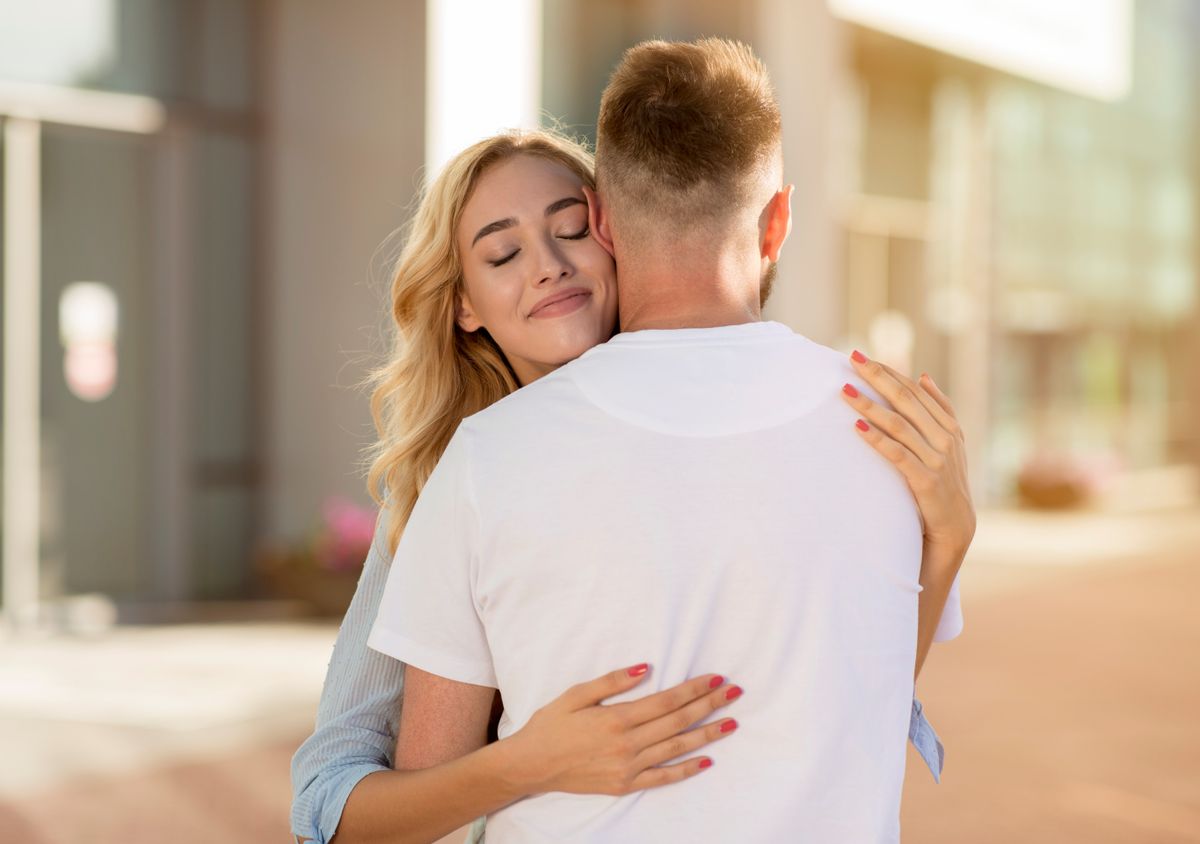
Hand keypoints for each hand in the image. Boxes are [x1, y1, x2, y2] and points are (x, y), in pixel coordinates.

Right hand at [502, 665, 741, 795]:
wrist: (531, 765)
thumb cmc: (551, 724)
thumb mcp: (576, 694)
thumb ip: (612, 681)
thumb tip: (646, 668)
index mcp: (617, 718)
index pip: (666, 701)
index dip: (694, 689)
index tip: (716, 678)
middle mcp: (628, 744)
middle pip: (678, 721)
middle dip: (709, 705)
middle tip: (734, 693)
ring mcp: (628, 767)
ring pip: (677, 748)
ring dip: (707, 734)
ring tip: (731, 723)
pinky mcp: (625, 784)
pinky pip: (663, 777)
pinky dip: (687, 769)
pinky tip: (707, 760)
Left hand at [840, 350, 975, 556]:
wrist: (956, 527)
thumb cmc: (944, 482)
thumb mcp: (948, 444)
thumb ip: (939, 409)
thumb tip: (923, 376)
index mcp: (949, 426)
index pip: (914, 390)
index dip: (888, 371)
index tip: (862, 357)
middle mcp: (944, 439)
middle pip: (906, 400)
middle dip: (877, 377)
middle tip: (851, 359)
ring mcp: (937, 460)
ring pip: (899, 424)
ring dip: (869, 405)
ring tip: (844, 391)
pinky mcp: (925, 481)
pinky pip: (897, 454)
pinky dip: (877, 439)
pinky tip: (857, 427)